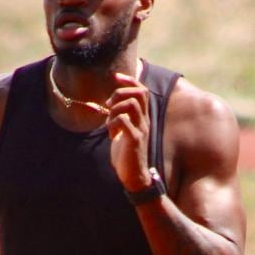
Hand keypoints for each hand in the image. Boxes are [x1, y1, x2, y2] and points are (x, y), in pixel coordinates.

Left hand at [106, 70, 153, 192]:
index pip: (141, 90)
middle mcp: (144, 120)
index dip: (129, 80)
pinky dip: (113, 124)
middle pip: (138, 93)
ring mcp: (141, 130)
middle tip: (109, 106)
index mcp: (142, 117)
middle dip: (120, 93)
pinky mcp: (135, 140)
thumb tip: (109, 105)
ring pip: (130, 105)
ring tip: (110, 123)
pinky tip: (112, 134)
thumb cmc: (126, 154)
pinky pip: (124, 122)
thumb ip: (120, 117)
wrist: (134, 176)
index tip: (116, 77)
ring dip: (115, 110)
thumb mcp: (123, 132)